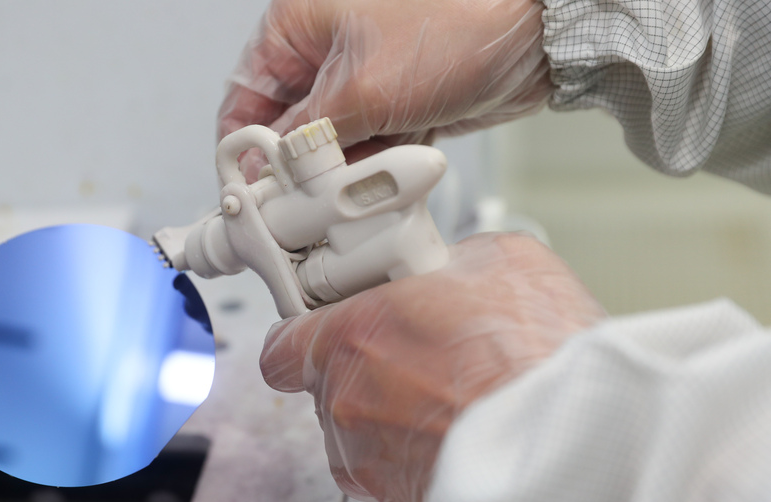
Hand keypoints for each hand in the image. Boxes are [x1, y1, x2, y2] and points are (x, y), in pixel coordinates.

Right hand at [219, 0, 552, 179]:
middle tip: (298, 203)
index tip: (244, 187)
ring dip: (341, 171)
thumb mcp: (360, 90)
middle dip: (297, 167)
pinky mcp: (396, 106)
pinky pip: (369, 149)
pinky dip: (375, 167)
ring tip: (352, 188)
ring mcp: (365, 82)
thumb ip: (307, 138)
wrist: (534, 35)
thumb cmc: (456, 22)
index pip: (247, 94)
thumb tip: (272, 171)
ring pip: (331, 145)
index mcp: (302, 26)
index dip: (242, 146)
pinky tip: (386, 174)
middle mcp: (328, 51)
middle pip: (290, 127)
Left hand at [259, 233, 605, 501]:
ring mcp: (370, 457)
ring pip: (360, 427)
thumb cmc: (535, 357)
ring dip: (392, 409)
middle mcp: (347, 403)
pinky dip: (417, 444)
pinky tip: (460, 423)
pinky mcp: (400, 494)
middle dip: (367, 364)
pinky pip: (393, 462)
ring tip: (450, 390)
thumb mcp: (499, 260)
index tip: (328, 323)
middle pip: (328, 383)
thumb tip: (451, 266)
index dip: (305, 332)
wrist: (571, 436)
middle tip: (418, 348)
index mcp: (351, 337)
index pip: (282, 343)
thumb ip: (448, 261)